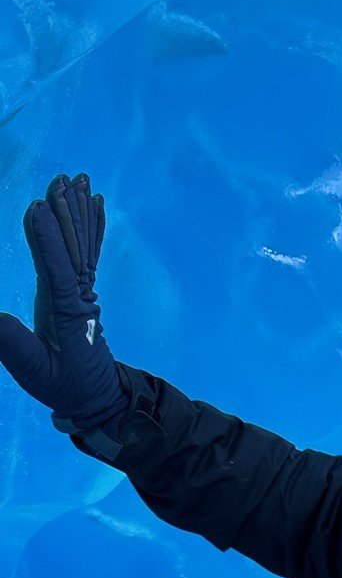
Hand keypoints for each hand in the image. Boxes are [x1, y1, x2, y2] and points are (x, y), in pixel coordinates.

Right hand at [0, 172, 129, 437]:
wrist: (96, 398)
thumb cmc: (63, 386)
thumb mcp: (33, 371)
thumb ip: (10, 343)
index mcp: (68, 315)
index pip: (58, 271)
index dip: (49, 241)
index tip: (39, 208)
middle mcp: (79, 297)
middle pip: (74, 249)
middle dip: (66, 213)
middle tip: (63, 179)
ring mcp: (83, 292)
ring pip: (83, 246)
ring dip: (78, 212)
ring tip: (79, 179)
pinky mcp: (82, 292)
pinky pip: (88, 253)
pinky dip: (91, 227)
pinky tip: (95, 203)